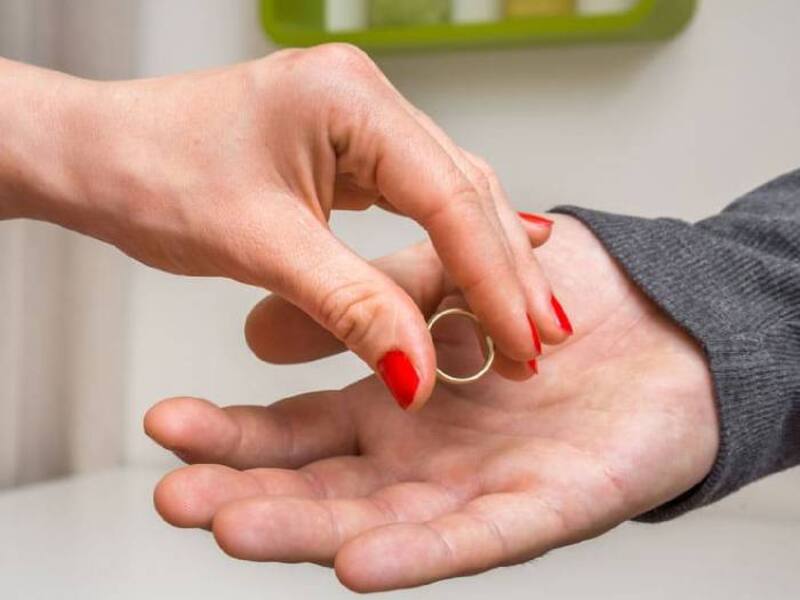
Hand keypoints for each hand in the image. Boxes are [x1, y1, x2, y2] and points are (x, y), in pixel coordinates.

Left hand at [0, 47, 569, 408]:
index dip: (492, 275)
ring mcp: (362, 122)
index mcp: (350, 98)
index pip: (447, 194)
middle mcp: (367, 99)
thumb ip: (348, 305)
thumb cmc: (153, 174)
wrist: (100, 154)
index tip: (526, 338)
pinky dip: (450, 246)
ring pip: (450, 194)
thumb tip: (418, 371)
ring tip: (527, 320)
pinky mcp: (350, 150)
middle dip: (505, 269)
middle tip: (545, 338)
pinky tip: (483, 273)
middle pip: (463, 189)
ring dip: (486, 259)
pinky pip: (419, 198)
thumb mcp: (259, 245)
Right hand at [144, 215, 718, 591]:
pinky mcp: (541, 511)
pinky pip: (474, 539)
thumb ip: (369, 299)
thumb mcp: (445, 278)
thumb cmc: (559, 303)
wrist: (665, 322)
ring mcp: (476, 489)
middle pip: (321, 490)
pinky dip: (416, 553)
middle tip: (172, 495)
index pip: (299, 432)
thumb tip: (259, 335)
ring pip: (380, 523)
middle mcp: (423, 459)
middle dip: (245, 495)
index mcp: (397, 408)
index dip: (233, 433)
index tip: (165, 424)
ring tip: (230, 529)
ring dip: (306, 533)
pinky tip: (357, 562)